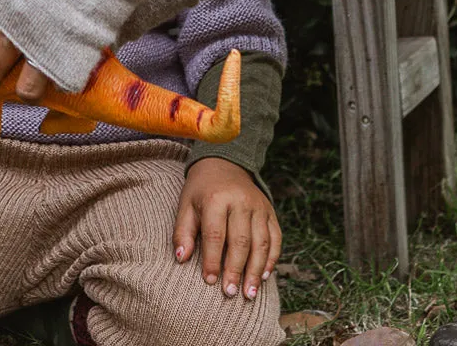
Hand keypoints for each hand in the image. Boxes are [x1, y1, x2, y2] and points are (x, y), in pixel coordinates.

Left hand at [173, 159, 280, 300]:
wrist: (224, 163)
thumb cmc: (201, 190)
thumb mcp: (186, 205)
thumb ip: (183, 232)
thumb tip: (181, 258)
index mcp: (216, 199)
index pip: (215, 235)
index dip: (212, 260)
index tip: (209, 281)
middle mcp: (241, 201)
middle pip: (240, 241)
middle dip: (236, 270)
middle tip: (230, 293)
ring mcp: (258, 205)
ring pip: (261, 242)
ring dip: (256, 270)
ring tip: (249, 293)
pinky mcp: (269, 210)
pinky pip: (275, 236)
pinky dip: (272, 258)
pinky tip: (265, 276)